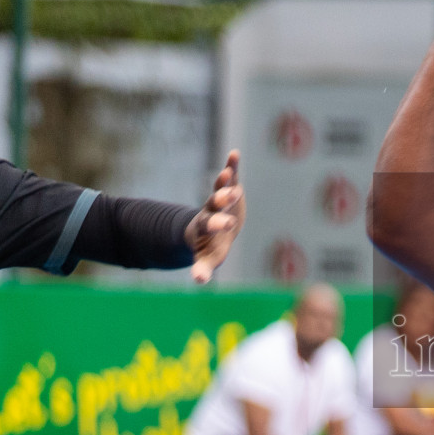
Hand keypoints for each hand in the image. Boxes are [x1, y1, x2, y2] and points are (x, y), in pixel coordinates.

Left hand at [185, 150, 244, 283]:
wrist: (211, 231)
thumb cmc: (210, 247)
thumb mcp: (207, 259)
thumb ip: (202, 268)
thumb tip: (199, 281)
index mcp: (206, 228)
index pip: (209, 225)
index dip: (217, 223)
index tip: (228, 224)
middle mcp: (211, 211)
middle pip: (214, 204)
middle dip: (221, 200)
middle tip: (228, 196)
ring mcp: (219, 199)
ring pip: (220, 189)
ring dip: (224, 182)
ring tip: (228, 173)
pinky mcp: (228, 190)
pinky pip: (230, 176)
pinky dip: (232, 166)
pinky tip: (234, 153)